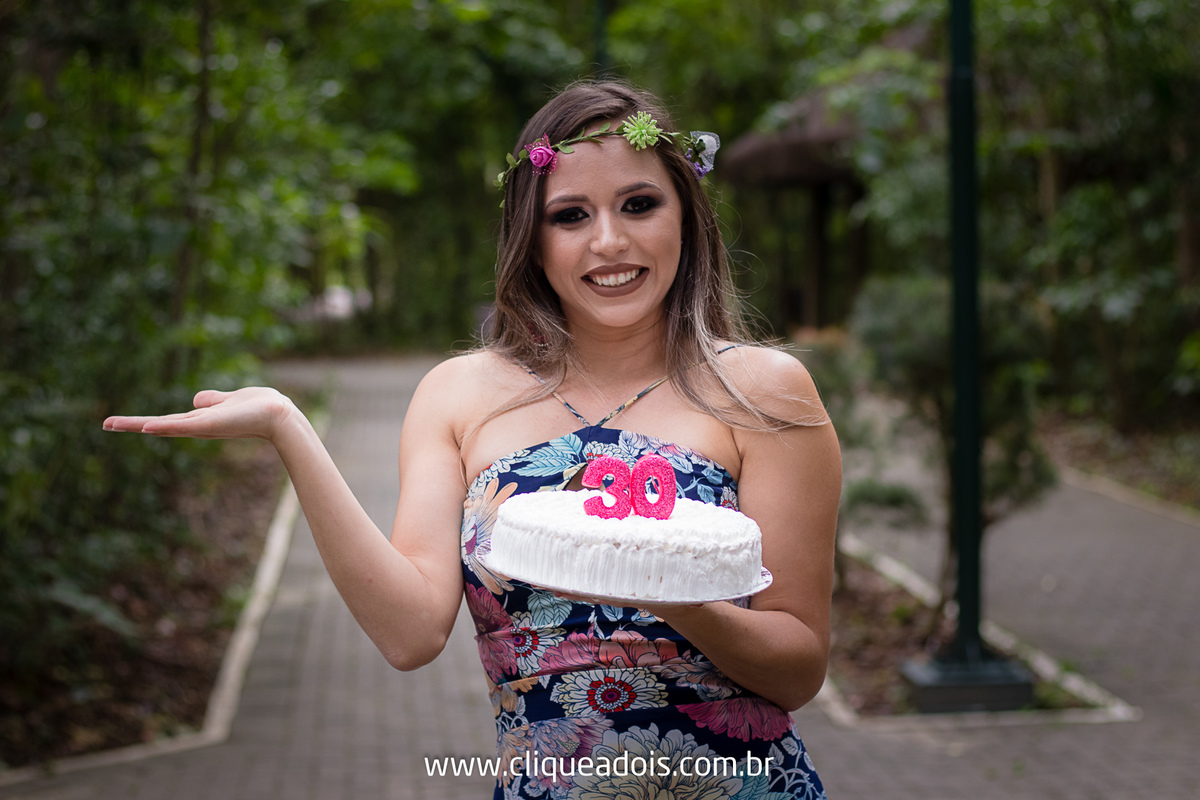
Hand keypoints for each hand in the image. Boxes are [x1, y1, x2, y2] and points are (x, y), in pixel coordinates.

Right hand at [102, 387, 298, 443]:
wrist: (279, 415)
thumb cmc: (259, 408)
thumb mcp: (228, 400)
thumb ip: (212, 400)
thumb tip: (195, 399)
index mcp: (200, 420)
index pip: (166, 420)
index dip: (143, 421)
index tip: (118, 421)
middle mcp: (198, 425)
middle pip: (159, 425)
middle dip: (131, 425)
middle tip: (105, 423)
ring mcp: (203, 427)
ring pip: (166, 426)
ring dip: (140, 425)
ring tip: (113, 424)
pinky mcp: (212, 425)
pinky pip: (185, 426)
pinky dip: (167, 427)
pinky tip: (149, 427)